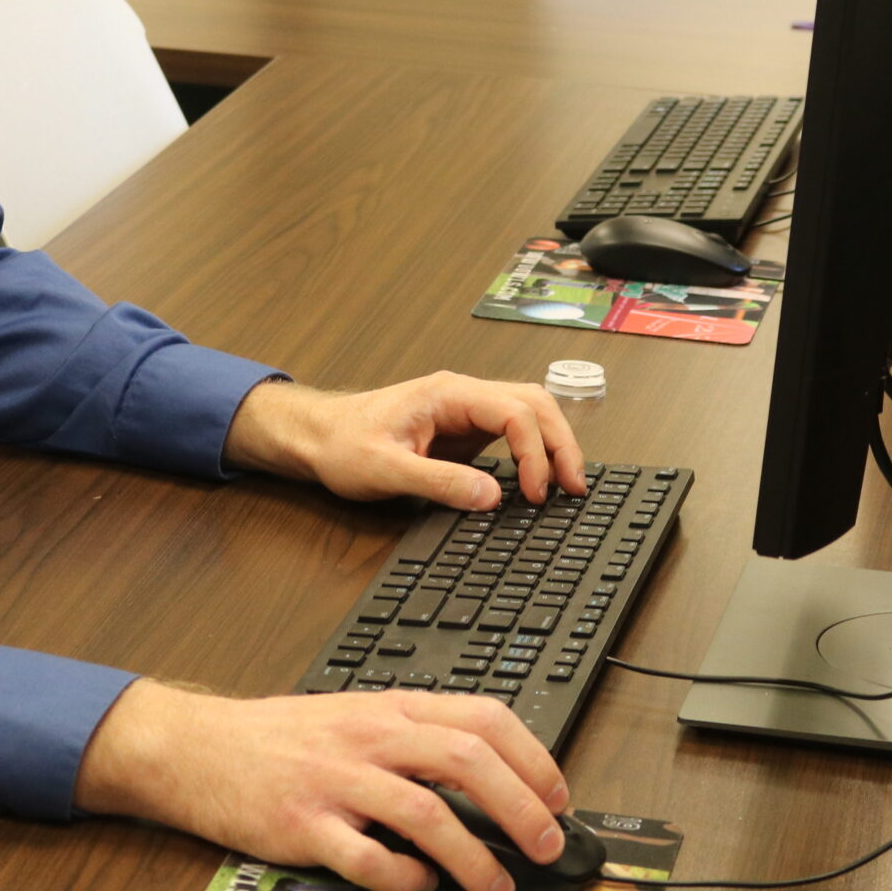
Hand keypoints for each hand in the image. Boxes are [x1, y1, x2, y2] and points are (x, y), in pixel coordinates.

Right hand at [75, 680, 569, 890]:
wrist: (196, 747)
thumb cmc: (279, 738)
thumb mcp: (353, 717)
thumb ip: (412, 739)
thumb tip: (487, 778)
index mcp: (388, 708)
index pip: (481, 717)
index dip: (532, 757)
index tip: (558, 796)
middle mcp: (369, 737)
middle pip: (466, 759)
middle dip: (520, 807)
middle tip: (546, 846)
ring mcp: (336, 779)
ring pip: (425, 812)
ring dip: (472, 856)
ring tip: (494, 887)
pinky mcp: (303, 824)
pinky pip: (365, 857)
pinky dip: (400, 878)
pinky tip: (413, 886)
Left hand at [223, 373, 585, 509]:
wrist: (317, 437)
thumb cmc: (342, 444)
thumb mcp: (385, 469)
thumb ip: (439, 482)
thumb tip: (492, 495)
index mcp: (447, 394)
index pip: (513, 411)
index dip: (534, 452)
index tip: (534, 493)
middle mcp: (463, 396)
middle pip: (534, 404)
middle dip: (561, 444)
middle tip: (574, 488)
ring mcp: (466, 412)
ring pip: (529, 413)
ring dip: (553, 444)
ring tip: (567, 485)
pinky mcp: (464, 431)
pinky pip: (512, 433)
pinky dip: (534, 452)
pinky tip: (540, 480)